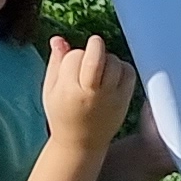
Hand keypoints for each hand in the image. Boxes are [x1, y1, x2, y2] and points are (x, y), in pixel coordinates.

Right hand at [42, 32, 136, 147]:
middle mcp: (91, 93)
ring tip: (99, 66)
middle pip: (97, 57)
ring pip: (114, 62)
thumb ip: (55, 63)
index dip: (74, 54)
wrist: (82, 143)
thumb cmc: (62, 113)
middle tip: (93, 46)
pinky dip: (122, 67)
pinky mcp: (124, 100)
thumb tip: (59, 38)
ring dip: (108, 57)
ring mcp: (111, 97)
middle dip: (96, 45)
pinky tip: (113, 73)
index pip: (74, 57)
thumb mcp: (51, 90)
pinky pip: (128, 72)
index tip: (72, 62)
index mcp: (69, 90)